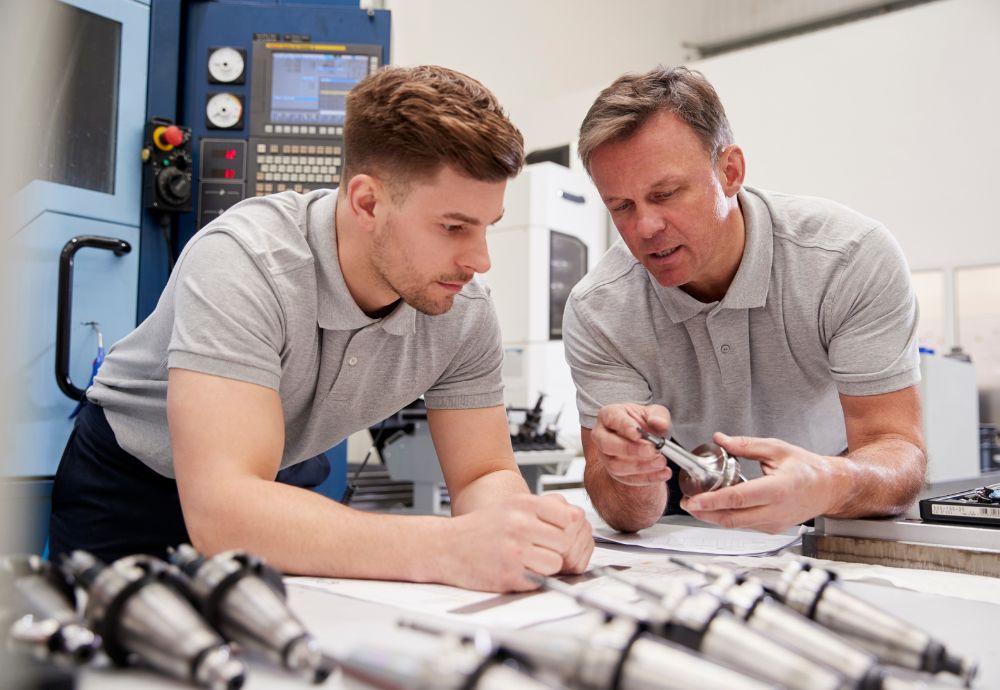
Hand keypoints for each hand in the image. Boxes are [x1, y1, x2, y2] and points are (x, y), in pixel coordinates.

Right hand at [447, 493, 593, 591]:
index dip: (570, 530)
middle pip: (567, 541)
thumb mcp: (511, 507)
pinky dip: (533, 579)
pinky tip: (518, 570)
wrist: (445, 547)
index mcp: (524, 503)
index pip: (571, 516)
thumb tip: (578, 522)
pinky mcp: (509, 573)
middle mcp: (520, 523)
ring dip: (548, 567)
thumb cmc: (481, 529)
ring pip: (556, 562)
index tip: (561, 536)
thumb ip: (543, 511)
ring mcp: (514, 549)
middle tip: (546, 553)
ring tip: (531, 562)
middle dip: (560, 550)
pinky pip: (540, 579)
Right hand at [592, 403, 672, 486]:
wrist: (646, 441)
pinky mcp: (615, 473)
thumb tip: (659, 423)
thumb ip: (659, 416)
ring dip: (640, 466)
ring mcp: (605, 456)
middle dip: (629, 449)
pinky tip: (663, 473)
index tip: (639, 434)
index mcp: (608, 415)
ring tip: (661, 462)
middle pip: (607, 445)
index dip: (625, 427)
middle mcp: (601, 436)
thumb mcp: (655, 413)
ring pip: (615, 465)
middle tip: (651, 450)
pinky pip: (627, 479)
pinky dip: (647, 478)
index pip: (613, 419)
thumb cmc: (645, 423)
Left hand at [680, 433, 842, 532]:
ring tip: (696, 504)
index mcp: (778, 490)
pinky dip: (728, 517)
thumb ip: (746, 445)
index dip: (713, 501)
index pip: (738, 499)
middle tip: (686, 503)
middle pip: (732, 518)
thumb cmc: (807, 468)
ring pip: (737, 524)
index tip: (693, 500)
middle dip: (705, 513)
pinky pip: (745, 525)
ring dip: (713, 516)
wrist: (829, 488)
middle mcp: (776, 511)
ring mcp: (774, 524)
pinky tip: (716, 507)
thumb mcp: (777, 449)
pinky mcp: (772, 529)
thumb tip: (721, 439)